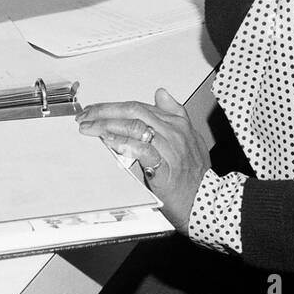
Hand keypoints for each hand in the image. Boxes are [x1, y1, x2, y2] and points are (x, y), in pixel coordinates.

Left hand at [77, 88, 211, 234]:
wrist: (206, 201)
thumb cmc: (195, 174)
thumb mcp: (190, 138)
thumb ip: (175, 113)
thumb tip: (161, 93)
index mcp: (178, 123)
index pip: (140, 106)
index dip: (115, 106)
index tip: (97, 109)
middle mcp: (174, 131)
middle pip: (134, 111)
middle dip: (106, 111)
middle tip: (86, 115)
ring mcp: (170, 148)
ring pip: (135, 126)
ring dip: (107, 125)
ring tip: (89, 127)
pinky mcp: (165, 166)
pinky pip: (141, 149)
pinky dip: (122, 143)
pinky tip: (108, 141)